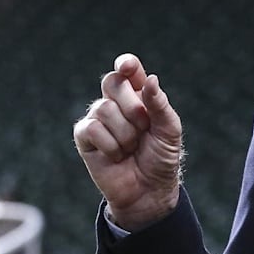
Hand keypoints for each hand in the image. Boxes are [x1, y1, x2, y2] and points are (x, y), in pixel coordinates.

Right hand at [73, 53, 183, 231]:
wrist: (149, 189)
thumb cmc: (161, 157)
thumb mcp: (169, 129)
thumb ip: (159, 104)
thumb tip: (150, 78)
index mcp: (139, 95)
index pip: (128, 70)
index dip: (126, 64)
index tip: (127, 66)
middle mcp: (116, 102)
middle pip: (113, 82)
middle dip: (133, 106)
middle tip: (143, 128)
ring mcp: (98, 119)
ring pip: (103, 108)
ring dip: (124, 132)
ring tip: (131, 147)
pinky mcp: (85, 138)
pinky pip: (91, 128)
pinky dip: (110, 145)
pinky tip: (117, 155)